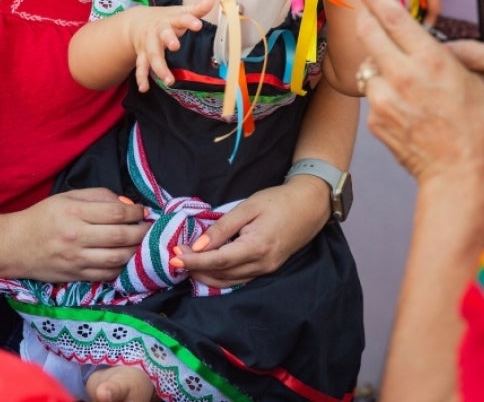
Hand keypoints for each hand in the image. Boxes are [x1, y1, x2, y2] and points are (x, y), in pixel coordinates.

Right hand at [8, 187, 148, 282]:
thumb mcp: (66, 197)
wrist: (14, 246)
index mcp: (74, 212)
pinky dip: (122, 268)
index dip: (136, 212)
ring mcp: (76, 259)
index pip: (115, 213)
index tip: (143, 211)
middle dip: (142, 232)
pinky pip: (107, 275)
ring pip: (117, 258)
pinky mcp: (75, 276)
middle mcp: (76, 236)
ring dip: (137, 252)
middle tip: (151, 228)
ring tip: (144, 245)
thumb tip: (127, 205)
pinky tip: (129, 260)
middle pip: (121, 236)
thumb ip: (98, 197)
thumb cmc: (42, 217)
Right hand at [125, 0, 214, 90]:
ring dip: (159, 67)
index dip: (189, 21)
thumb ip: (197, 9)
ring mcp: (148, 45)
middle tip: (175, 46)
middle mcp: (158, 32)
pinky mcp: (142, 56)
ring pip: (152, 55)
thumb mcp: (180, 12)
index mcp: (170, 20)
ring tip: (168, 80)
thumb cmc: (164, 19)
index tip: (198, 25)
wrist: (137, 22)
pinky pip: (141, 67)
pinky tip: (144, 88)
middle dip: (168, 39)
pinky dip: (141, 78)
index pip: (181, 18)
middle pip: (162, 35)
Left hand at [172, 179, 327, 287]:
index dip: (194, 261)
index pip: (218, 261)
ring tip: (186, 263)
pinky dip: (220, 276)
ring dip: (205, 275)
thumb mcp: (248, 207)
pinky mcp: (267, 269)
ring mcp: (266, 270)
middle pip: (221, 275)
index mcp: (256, 247)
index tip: (174, 257)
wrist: (310, 206)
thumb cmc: (278, 201)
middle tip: (175, 257)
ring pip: (229, 281)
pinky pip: (239, 279)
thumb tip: (198, 246)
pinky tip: (207, 267)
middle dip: (195, 269)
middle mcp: (261, 264)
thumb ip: (222, 228)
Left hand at [354, 0, 483, 183]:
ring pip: (368, 65)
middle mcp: (401, 74)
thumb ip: (466, 54)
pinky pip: (372, 95)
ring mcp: (383, 97)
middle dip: (366, 18)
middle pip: (368, 33)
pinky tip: (405, 106)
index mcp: (430, 59)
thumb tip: (459, 37)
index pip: (393, 16)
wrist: (461, 174)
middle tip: (367, 12)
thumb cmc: (481, 129)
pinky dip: (382, 93)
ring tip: (402, 78)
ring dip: (378, 63)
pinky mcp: (374, 119)